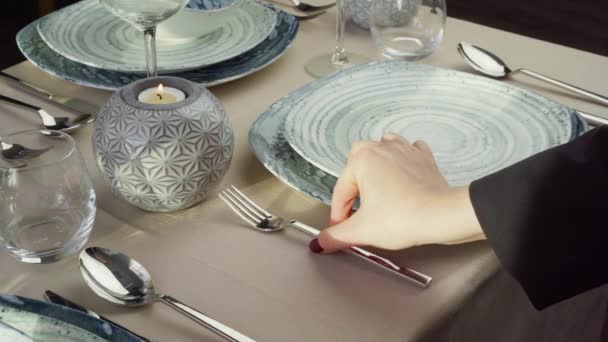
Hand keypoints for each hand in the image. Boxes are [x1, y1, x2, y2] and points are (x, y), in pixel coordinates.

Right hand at [310, 133, 483, 252]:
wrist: (441, 216)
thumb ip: (336, 236)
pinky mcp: (424, 158)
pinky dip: (403, 158)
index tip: (341, 229)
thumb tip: (321, 242)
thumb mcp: (362, 230)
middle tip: (355, 203)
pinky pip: (410, 149)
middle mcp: (382, 149)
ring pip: (383, 145)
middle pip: (357, 158)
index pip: (341, 190)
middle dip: (353, 180)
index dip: (338, 214)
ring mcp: (405, 150)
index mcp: (362, 161)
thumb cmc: (403, 218)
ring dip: (376, 161)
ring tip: (375, 183)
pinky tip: (402, 172)